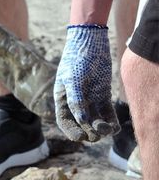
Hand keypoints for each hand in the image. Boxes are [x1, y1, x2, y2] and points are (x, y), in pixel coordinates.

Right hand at [53, 25, 118, 141]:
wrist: (90, 42)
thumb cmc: (77, 59)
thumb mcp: (73, 79)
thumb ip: (76, 100)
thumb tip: (82, 120)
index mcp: (63, 99)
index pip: (65, 121)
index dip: (72, 131)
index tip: (81, 137)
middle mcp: (76, 101)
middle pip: (82, 123)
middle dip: (89, 131)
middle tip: (97, 134)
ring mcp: (90, 98)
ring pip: (95, 119)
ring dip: (101, 127)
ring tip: (108, 130)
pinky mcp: (103, 94)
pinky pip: (107, 111)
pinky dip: (111, 120)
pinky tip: (115, 127)